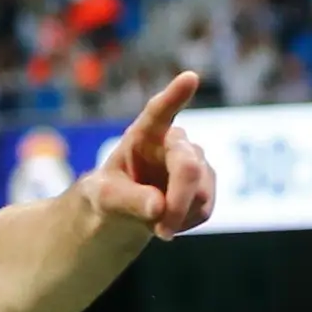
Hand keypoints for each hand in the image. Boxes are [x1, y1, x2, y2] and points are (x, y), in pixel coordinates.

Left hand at [85, 70, 216, 240]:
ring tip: (154, 223)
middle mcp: (174, 141)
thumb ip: (128, 200)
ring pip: (201, 192)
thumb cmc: (108, 196)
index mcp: (144, 133)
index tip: (189, 78)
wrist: (123, 212)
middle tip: (162, 233)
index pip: (159, 112)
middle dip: (179, 202)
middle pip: (188, 167)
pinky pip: (205, 208)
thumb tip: (159, 207)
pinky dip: (186, 222)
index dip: (175, 96)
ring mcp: (195, 161)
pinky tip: (170, 220)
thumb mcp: (104, 199)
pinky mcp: (207, 183)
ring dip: (178, 216)